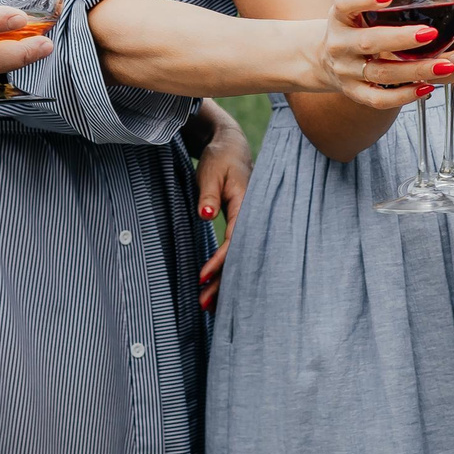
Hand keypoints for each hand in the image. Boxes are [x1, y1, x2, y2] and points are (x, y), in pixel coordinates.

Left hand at [193, 105, 251, 311]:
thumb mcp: (210, 172)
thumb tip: (206, 214)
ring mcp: (248, 222)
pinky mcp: (241, 224)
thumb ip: (208, 193)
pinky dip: (226, 269)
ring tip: (208, 307)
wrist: (231, 146)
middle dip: (222, 282)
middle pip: (238, 256)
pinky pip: (235, 251)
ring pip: (238, 257)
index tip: (202, 278)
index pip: (233, 239)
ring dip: (224, 281)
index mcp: (246, 204)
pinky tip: (217, 287)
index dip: (220, 261)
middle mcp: (251, 217)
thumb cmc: (220, 158)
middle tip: (204, 305)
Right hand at [318, 0, 453, 109]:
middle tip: (430, 33)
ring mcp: (348, 70)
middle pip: (369, 41)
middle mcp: (341, 42)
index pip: (347, 2)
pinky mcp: (357, 93)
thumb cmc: (366, 20)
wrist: (327, 58)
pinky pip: (380, 100)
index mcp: (342, 13)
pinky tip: (432, 86)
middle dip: (400, 39)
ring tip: (452, 61)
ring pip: (381, 73)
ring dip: (417, 70)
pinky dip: (405, 96)